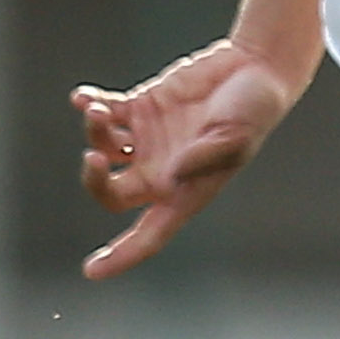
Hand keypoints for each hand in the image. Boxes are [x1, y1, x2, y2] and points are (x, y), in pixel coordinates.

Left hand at [74, 39, 304, 277]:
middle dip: (94, 180)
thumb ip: (204, 156)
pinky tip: (83, 97)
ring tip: (99, 111)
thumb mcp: (236, 137)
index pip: (150, 233)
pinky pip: (106, 112)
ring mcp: (148, 139)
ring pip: (102, 148)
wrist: (256, 67)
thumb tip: (171, 175)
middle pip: (110, 192)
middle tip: (91, 158)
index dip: (121, 255)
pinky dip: (90, 105)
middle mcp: (160, 170)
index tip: (92, 271)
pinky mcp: (142, 107)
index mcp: (184, 190)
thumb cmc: (254, 109)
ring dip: (93, 132)